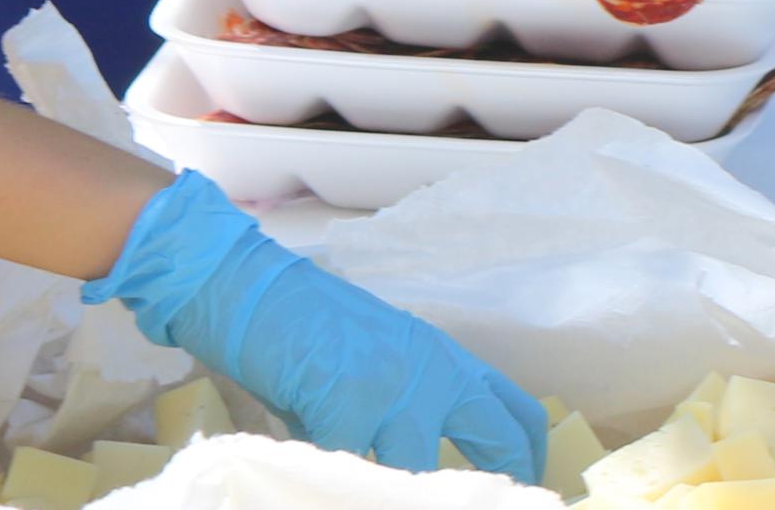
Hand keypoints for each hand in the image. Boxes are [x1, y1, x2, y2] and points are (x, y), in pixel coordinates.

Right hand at [93, 172, 549, 476]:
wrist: (247, 288)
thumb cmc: (302, 330)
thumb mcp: (370, 367)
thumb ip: (400, 414)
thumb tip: (414, 479)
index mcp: (441, 360)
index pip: (513, 409)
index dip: (528, 456)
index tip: (523, 490)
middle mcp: (431, 371)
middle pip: (497, 437)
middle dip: (494, 487)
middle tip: (488, 508)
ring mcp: (392, 388)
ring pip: (421, 473)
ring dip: (403, 494)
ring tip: (387, 495)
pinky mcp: (346, 405)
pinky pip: (351, 473)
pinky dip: (337, 488)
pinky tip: (322, 487)